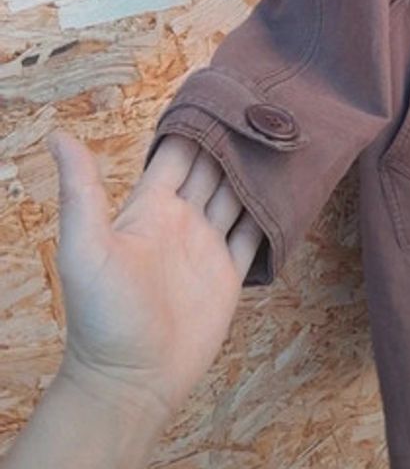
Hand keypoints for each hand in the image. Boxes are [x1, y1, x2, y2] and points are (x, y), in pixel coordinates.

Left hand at [46, 129, 264, 426]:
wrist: (131, 380)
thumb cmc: (101, 317)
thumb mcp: (85, 247)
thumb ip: (80, 191)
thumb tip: (58, 136)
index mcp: (150, 206)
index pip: (179, 151)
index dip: (199, 121)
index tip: (224, 88)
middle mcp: (182, 220)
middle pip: (216, 166)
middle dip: (237, 137)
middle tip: (267, 102)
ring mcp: (207, 248)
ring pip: (240, 195)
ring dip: (259, 170)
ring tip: (288, 136)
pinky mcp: (229, 277)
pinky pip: (255, 237)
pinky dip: (272, 215)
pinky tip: (292, 191)